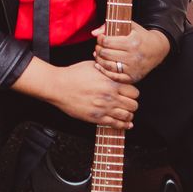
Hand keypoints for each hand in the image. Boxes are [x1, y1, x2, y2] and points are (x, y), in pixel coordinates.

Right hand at [12, 58, 139, 130]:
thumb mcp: (93, 66)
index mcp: (111, 83)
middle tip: (128, 103)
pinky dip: (123, 125)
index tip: (128, 93)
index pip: (134, 92)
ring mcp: (104, 109)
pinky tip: (125, 124)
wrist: (58, 87)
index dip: (133, 92)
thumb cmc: (73, 75)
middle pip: (134, 105)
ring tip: (126, 113)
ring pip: (127, 116)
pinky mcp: (96, 118)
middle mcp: (110, 97)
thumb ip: (107, 69)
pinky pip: (116, 124)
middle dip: (132, 104)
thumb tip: (113, 68)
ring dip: (128, 115)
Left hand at [92, 22, 169, 83]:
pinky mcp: (132, 77)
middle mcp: (133, 56)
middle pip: (106, 53)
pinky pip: (114, 76)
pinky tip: (99, 65)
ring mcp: (133, 68)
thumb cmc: (141, 36)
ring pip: (108, 65)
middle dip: (98, 49)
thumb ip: (111, 25)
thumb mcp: (130, 26)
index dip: (100, 39)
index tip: (101, 38)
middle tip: (98, 46)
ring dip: (99, 59)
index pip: (107, 42)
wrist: (158, 49)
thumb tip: (94, 33)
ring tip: (98, 54)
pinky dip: (104, 71)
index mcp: (132, 42)